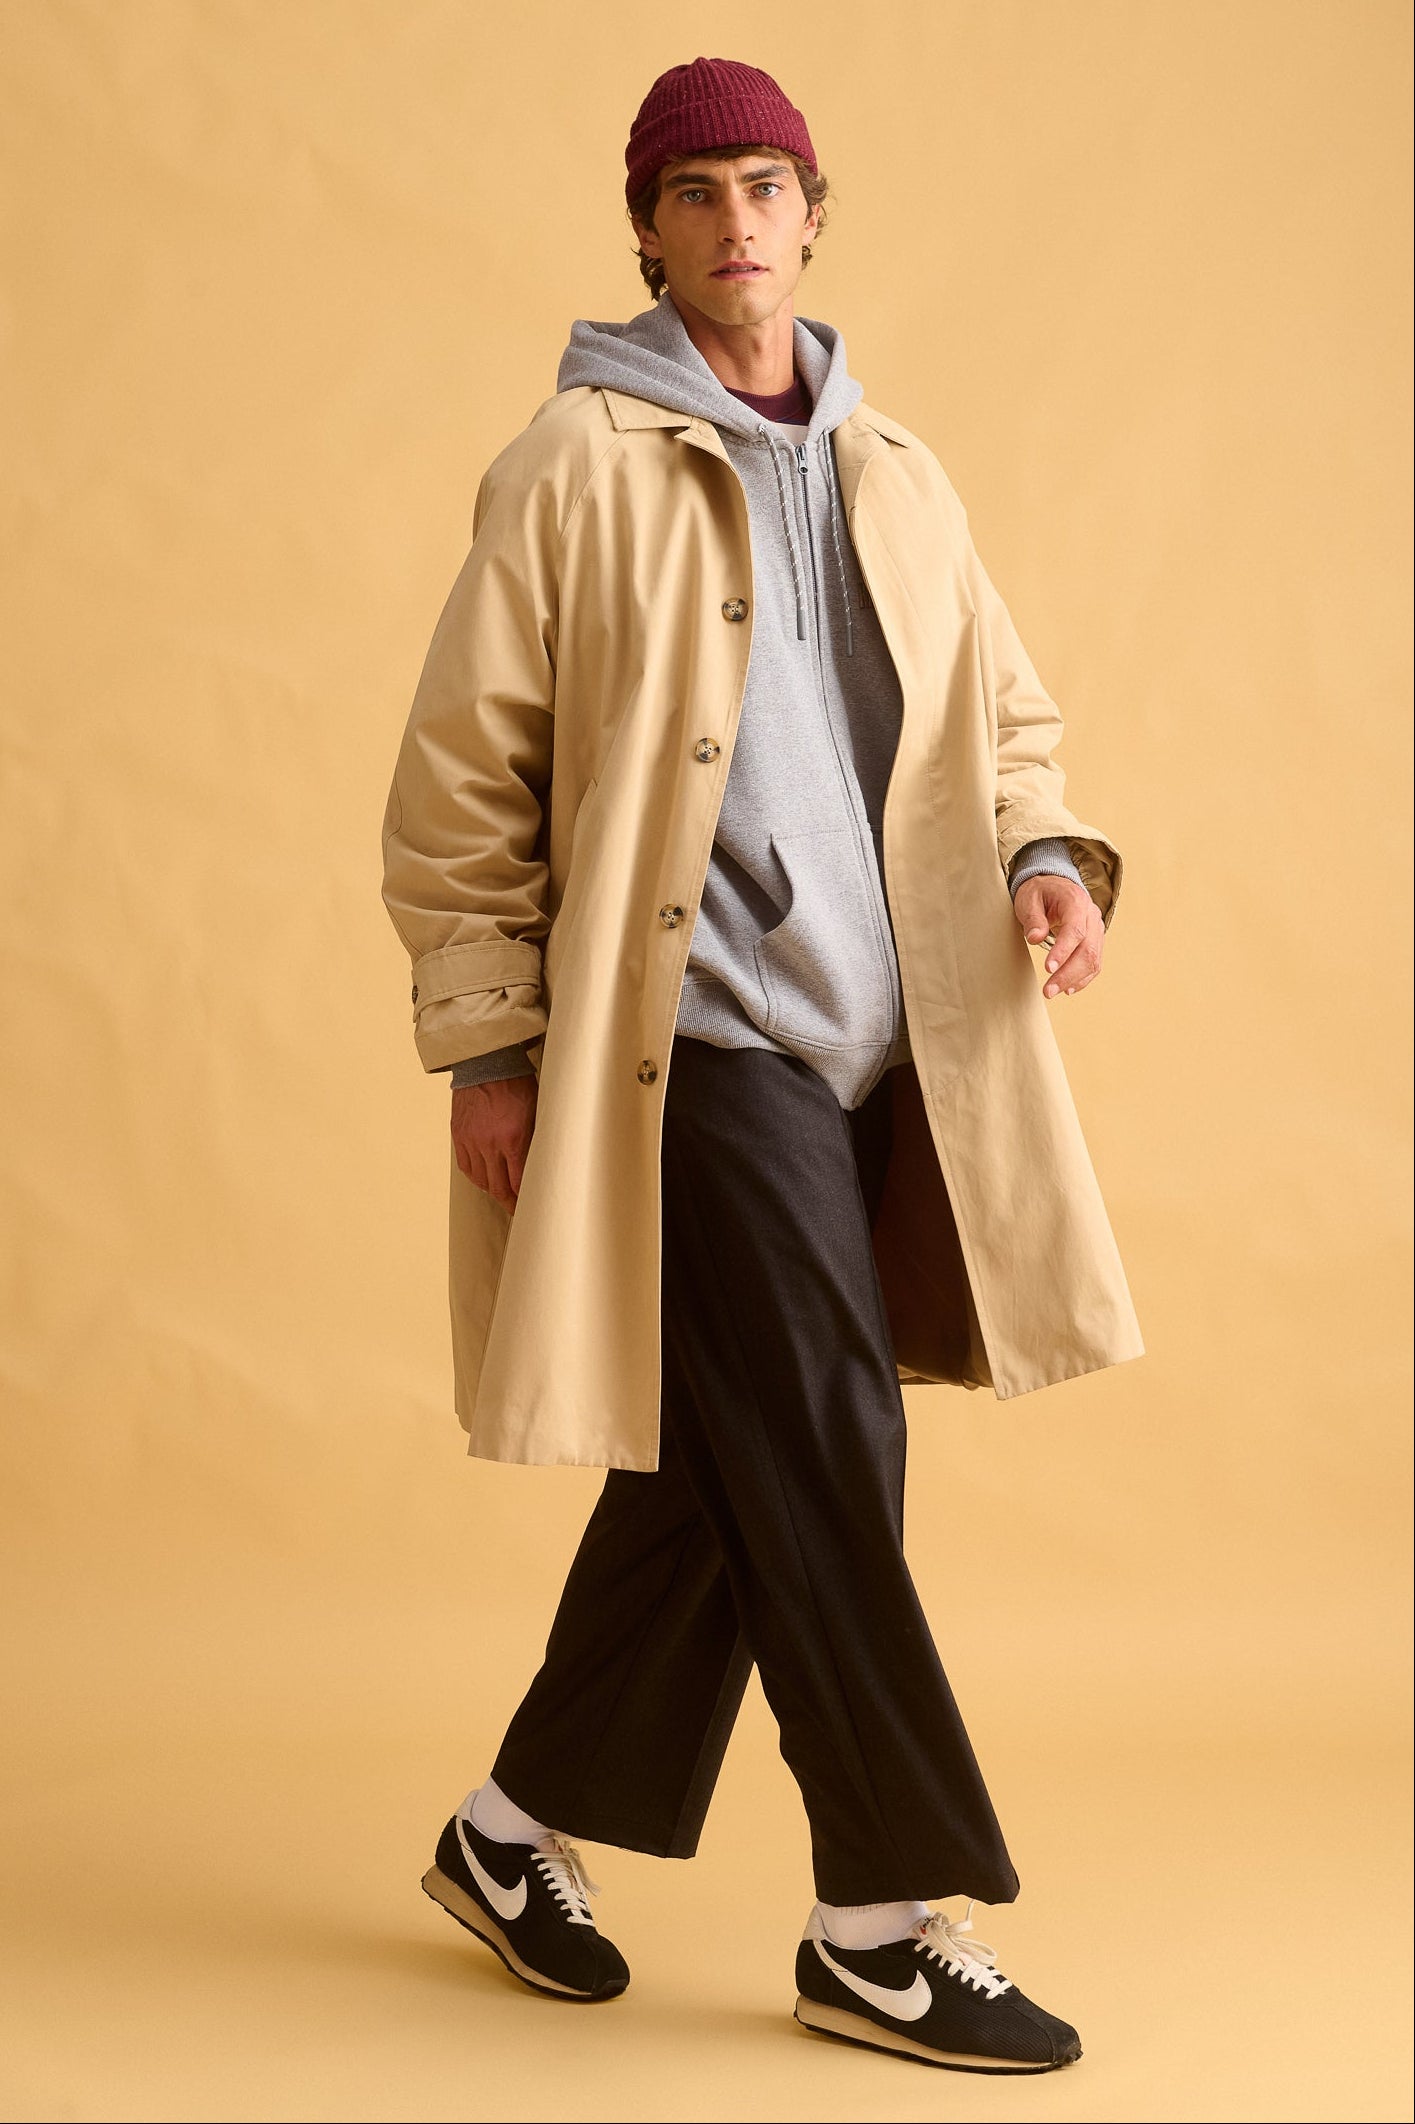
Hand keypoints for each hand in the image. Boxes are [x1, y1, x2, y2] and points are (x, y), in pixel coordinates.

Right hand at [451, 1075, 538, 1212]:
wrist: (486, 1061)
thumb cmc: (517, 1083)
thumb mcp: (536, 1110)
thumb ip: (534, 1139)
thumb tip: (540, 1164)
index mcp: (513, 1138)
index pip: (519, 1182)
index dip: (524, 1198)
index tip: (530, 1205)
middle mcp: (489, 1143)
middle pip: (498, 1187)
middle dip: (509, 1202)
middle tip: (516, 1209)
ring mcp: (471, 1140)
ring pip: (480, 1180)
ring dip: (492, 1190)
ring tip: (502, 1193)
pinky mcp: (458, 1135)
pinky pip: (466, 1166)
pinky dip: (476, 1176)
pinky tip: (485, 1178)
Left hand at [1013, 874, 1103, 998]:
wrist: (1055, 886)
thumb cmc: (1040, 892)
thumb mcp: (1029, 898)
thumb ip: (1033, 918)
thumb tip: (1035, 938)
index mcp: (1076, 902)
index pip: (1075, 930)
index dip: (1063, 951)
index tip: (1048, 968)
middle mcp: (1092, 916)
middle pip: (1088, 949)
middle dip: (1068, 973)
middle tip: (1048, 990)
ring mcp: (1096, 929)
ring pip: (1094, 959)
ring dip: (1074, 980)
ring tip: (1053, 991)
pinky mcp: (1096, 941)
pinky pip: (1095, 963)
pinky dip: (1083, 978)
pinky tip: (1068, 989)